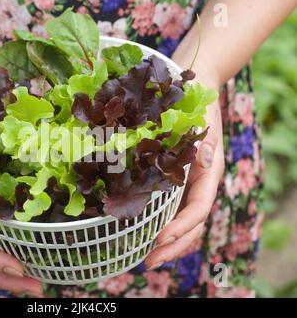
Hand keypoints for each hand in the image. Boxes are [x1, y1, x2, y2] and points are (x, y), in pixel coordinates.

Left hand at [145, 94, 224, 269]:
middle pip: (191, 224)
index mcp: (208, 173)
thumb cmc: (197, 103)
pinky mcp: (174, 182)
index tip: (160, 239)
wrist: (196, 90)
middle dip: (172, 246)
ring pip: (181, 222)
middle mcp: (199, 184)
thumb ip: (204, 141)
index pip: (198, 208)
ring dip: (166, 243)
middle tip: (149, 262)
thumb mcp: (201, 119)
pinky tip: (144, 235)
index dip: (181, 226)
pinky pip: (170, 209)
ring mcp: (188, 186)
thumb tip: (203, 161)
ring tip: (146, 259)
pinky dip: (160, 225)